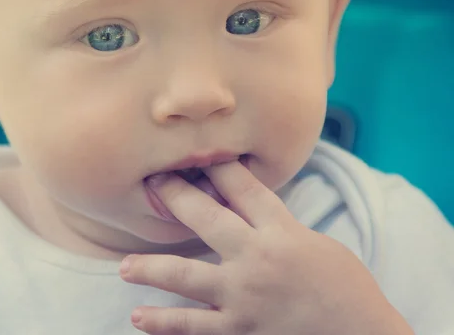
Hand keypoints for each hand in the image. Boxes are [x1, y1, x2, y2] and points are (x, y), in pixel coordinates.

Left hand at [120, 160, 411, 334]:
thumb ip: (279, 227)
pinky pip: (195, 327)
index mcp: (282, 231)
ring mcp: (244, 298)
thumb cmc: (347, 289)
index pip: (242, 187)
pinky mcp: (241, 332)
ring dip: (151, 270)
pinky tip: (140, 319)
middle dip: (175, 196)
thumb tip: (246, 209)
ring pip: (186, 277)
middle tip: (151, 183)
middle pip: (205, 218)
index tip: (196, 154)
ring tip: (124, 269)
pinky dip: (165, 324)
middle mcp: (256, 260)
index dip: (218, 166)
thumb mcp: (318, 244)